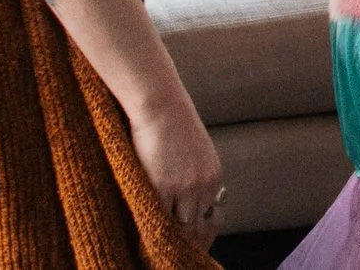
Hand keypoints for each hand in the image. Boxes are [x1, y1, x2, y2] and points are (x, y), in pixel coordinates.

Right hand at [129, 89, 224, 245]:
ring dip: (170, 241)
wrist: (160, 106)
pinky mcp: (161, 188)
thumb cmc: (171, 127)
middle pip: (199, 229)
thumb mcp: (194, 154)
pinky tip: (144, 239)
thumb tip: (192, 206)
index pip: (212, 219)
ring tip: (159, 254)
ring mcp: (184, 189)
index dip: (202, 236)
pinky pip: (157, 220)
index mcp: (215, 178)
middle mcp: (205, 187)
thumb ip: (195, 179)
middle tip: (175, 258)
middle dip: (189, 245)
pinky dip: (151, 231)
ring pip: (180, 229)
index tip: (193, 247)